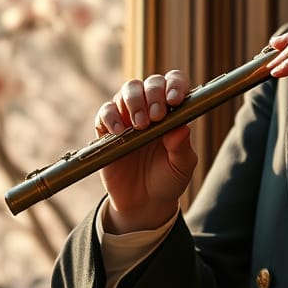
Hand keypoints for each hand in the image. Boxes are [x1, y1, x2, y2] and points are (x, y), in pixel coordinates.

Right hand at [93, 70, 197, 233]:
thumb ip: (181, 148)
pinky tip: (118, 131)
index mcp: (173, 111)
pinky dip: (110, 116)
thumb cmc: (168, 180)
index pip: (174, 83)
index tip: (174, 100)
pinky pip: (105, 111)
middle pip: (150, 83)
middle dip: (153, 94)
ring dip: (134, 102)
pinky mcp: (107, 129)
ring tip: (139, 126)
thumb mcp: (181, 167)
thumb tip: (181, 127)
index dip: (174, 85)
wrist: (143, 204)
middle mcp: (151, 108)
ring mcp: (129, 116)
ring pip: (128, 90)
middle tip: (156, 116)